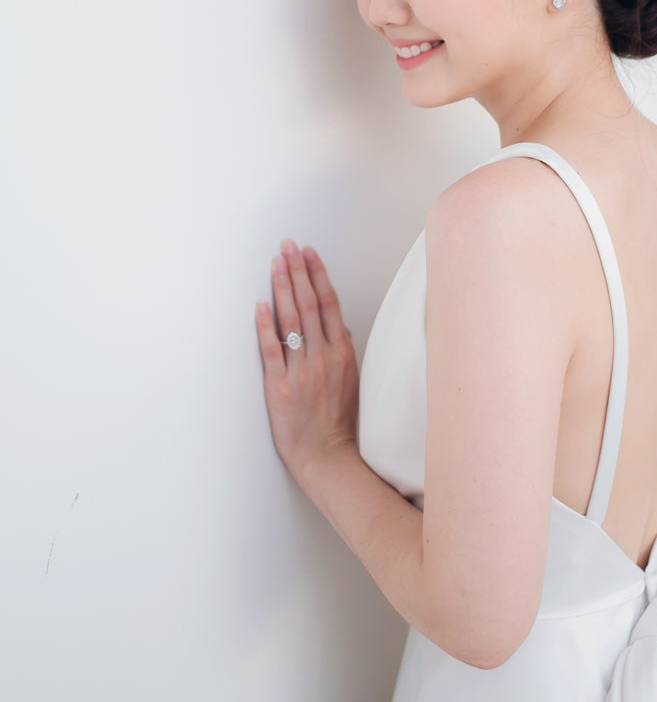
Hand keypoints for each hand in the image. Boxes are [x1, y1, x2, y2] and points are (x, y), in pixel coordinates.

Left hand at [255, 238, 359, 481]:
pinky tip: (260, 304)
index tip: (309, 253)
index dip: (318, 275)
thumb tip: (333, 323)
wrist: (327, 455)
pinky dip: (265, 325)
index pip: (330, 305)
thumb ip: (341, 349)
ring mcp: (301, 371)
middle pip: (310, 305)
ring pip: (292, 321)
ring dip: (283, 288)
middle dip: (298, 271)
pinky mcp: (280, 386)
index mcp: (343, 354)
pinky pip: (271, 350)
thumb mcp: (351, 379)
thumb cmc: (338, 420)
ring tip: (275, 263)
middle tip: (288, 246)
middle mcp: (324, 358)